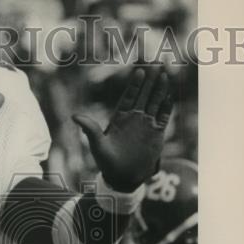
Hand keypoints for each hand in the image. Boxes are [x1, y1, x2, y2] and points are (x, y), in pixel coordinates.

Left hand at [73, 66, 173, 193]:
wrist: (122, 178)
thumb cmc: (107, 163)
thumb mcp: (97, 145)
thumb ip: (90, 129)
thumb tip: (74, 116)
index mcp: (120, 118)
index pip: (129, 97)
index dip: (135, 85)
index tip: (139, 71)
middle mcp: (134, 118)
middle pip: (144, 95)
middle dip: (150, 81)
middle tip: (156, 65)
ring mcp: (146, 125)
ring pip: (154, 103)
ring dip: (159, 90)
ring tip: (164, 75)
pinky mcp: (156, 134)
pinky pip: (163, 117)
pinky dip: (167, 107)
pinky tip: (170, 96)